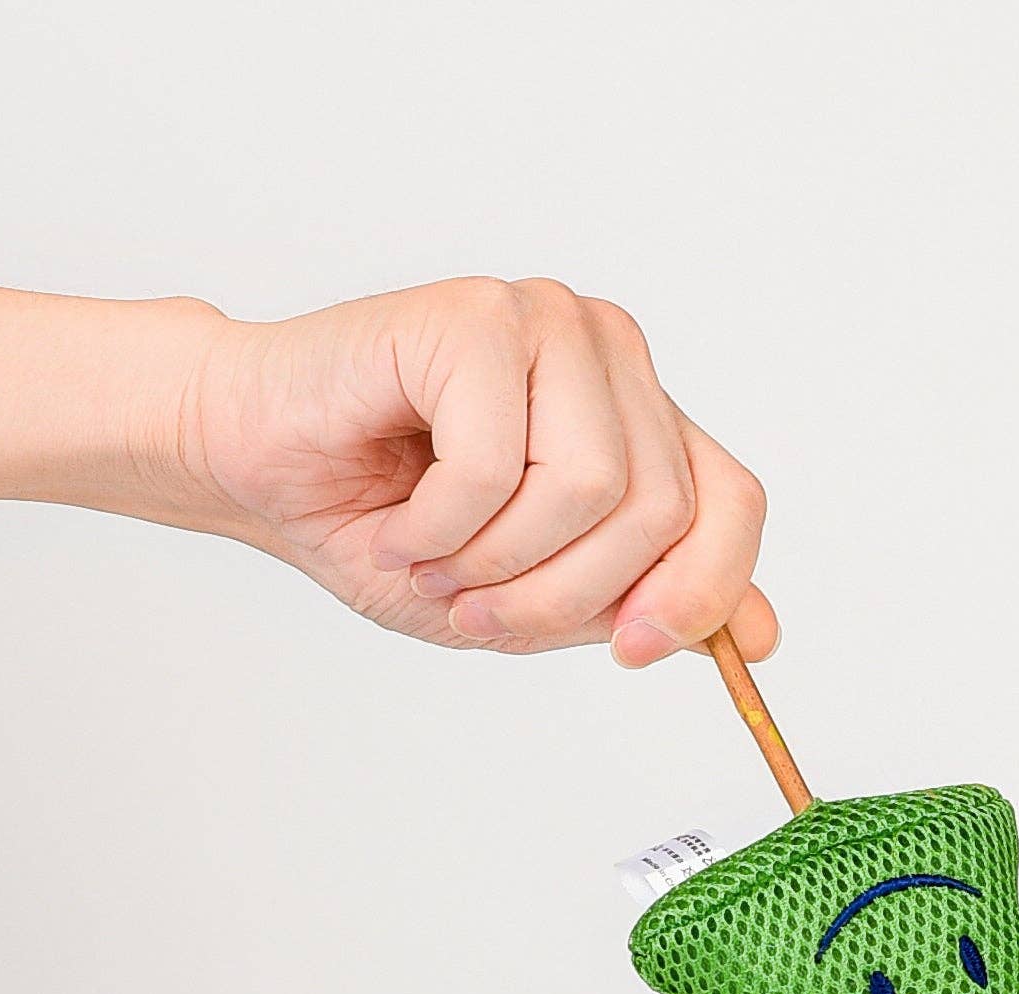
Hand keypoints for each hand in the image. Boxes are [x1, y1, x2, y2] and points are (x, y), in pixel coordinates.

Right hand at [167, 276, 775, 666]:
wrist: (257, 468)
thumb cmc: (389, 527)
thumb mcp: (537, 598)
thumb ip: (646, 604)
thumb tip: (761, 635)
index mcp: (639, 419)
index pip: (732, 505)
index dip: (699, 593)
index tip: (632, 651)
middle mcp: (609, 357)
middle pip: (658, 513)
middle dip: (564, 596)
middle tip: (480, 609)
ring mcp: (548, 324)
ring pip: (589, 489)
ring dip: (498, 560)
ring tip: (435, 556)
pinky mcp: (478, 316)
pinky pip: (495, 465)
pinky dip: (439, 524)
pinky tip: (400, 516)